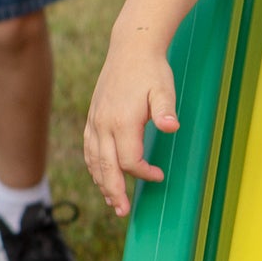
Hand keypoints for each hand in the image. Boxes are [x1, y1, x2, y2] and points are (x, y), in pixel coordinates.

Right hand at [83, 35, 179, 217]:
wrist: (131, 49)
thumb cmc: (152, 71)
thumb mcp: (164, 89)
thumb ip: (166, 110)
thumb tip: (172, 127)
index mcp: (121, 121)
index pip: (128, 160)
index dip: (143, 172)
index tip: (158, 175)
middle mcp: (103, 124)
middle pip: (106, 167)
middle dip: (114, 191)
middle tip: (122, 211)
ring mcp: (95, 121)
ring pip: (94, 160)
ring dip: (101, 182)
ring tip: (111, 200)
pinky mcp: (92, 117)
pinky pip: (89, 148)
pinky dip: (93, 166)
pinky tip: (100, 176)